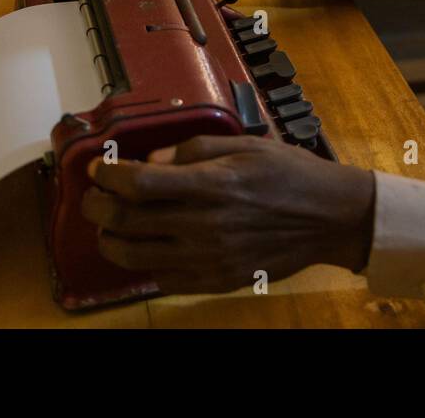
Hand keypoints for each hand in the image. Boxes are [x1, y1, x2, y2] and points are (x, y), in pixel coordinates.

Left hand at [81, 135, 375, 294]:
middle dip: (98, 206)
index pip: (139, 183)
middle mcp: (206, 224)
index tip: (99, 167)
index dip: (108, 174)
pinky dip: (144, 264)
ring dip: (110, 240)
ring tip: (108, 227)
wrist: (330, 218)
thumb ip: (194, 150)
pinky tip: (147, 248)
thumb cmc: (291, 173)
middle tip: (93, 195)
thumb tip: (151, 159)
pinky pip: (164, 278)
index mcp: (213, 184)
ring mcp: (210, 258)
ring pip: (136, 255)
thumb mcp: (247, 144)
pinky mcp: (217, 280)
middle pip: (127, 221)